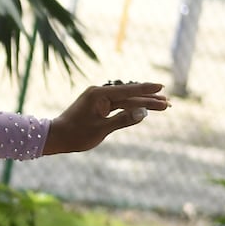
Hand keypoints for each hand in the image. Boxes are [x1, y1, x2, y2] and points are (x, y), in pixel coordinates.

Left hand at [43, 80, 169, 154]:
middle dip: (149, 99)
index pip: (128, 91)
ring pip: (126, 100)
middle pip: (130, 95)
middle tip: (168, 103)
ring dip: (143, 104)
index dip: (146, 90)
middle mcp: (99, 93)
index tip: (162, 87)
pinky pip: (119, 105)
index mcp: (98, 94)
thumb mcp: (101, 130)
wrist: (56, 137)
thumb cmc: (75, 135)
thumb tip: (143, 113)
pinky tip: (144, 109)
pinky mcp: (98, 105)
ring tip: (162, 106)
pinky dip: (132, 108)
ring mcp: (98, 99)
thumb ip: (123, 120)